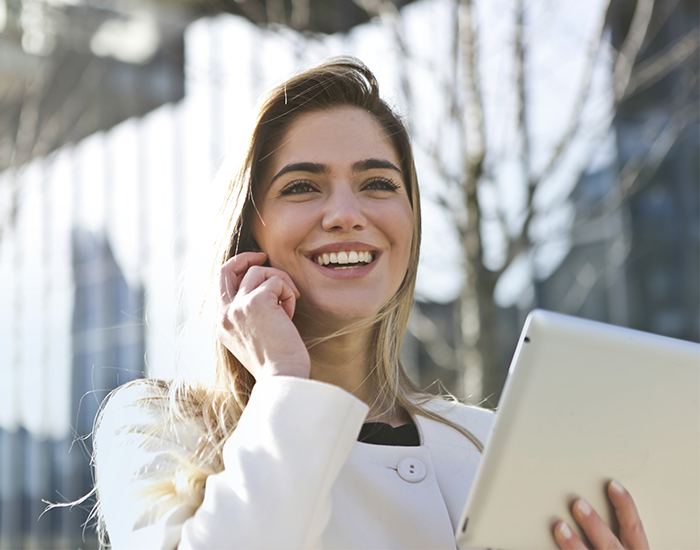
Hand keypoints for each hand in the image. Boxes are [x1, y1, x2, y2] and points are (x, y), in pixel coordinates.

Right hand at [217, 252, 309, 379]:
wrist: (282, 378)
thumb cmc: (277, 362)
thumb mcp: (254, 337)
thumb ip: (249, 315)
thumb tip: (264, 289)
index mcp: (222, 324)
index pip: (221, 284)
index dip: (238, 269)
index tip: (256, 265)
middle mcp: (224, 314)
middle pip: (226, 269)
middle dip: (246, 257)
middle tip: (264, 256)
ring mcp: (237, 307)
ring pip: (259, 272)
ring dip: (280, 283)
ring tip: (288, 306)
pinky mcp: (256, 302)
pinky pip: (277, 281)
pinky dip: (288, 293)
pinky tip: (290, 314)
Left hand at [554, 480, 648, 549]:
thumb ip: (617, 537)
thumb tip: (588, 508)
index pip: (634, 528)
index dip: (625, 506)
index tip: (612, 485)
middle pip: (611, 545)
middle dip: (595, 525)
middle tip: (577, 504)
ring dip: (574, 545)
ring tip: (559, 527)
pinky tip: (544, 548)